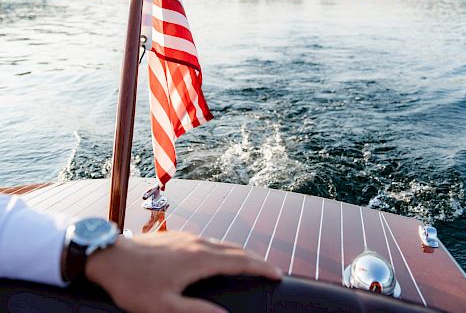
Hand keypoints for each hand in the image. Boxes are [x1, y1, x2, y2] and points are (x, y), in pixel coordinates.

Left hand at [85, 231, 281, 312]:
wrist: (111, 255)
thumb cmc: (134, 283)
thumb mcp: (163, 306)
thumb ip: (195, 311)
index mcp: (199, 258)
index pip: (239, 262)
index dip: (261, 267)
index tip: (277, 273)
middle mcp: (198, 243)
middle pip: (235, 249)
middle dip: (255, 259)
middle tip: (270, 269)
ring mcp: (188, 236)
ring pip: (223, 243)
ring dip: (240, 253)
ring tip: (251, 263)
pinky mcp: (179, 236)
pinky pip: (210, 241)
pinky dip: (225, 249)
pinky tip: (221, 257)